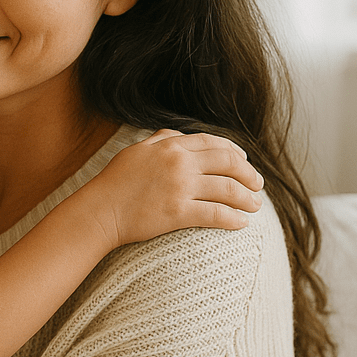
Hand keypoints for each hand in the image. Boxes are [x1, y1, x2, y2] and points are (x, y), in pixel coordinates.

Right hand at [88, 129, 263, 248]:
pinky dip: (233, 218)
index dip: (235, 152)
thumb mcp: (135, 151)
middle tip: (257, 185)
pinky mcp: (177, 213)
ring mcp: (179, 187)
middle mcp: (178, 163)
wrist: (99, 211)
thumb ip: (159, 138)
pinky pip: (215, 214)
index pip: (213, 143)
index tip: (245, 162)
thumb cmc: (114, 183)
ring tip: (255, 206)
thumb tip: (179, 133)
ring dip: (247, 198)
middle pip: (228, 163)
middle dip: (249, 174)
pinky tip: (241, 223)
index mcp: (169, 145)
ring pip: (227, 189)